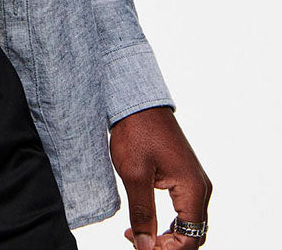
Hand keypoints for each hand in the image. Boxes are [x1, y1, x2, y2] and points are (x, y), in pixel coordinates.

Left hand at [109, 105, 211, 248]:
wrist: (137, 101)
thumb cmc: (136, 132)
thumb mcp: (135, 175)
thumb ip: (142, 214)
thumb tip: (145, 247)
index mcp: (193, 189)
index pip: (189, 239)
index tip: (140, 247)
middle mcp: (200, 187)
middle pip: (192, 235)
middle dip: (166, 247)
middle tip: (137, 243)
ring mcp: (194, 181)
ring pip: (188, 225)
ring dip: (166, 237)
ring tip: (137, 235)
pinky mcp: (184, 176)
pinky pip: (183, 211)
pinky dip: (168, 224)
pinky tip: (145, 223)